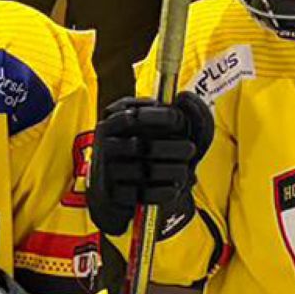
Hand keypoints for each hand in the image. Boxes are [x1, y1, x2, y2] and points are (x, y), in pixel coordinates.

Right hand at [88, 93, 211, 237]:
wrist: (110, 188)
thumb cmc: (135, 151)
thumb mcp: (144, 128)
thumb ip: (165, 112)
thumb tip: (183, 99)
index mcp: (110, 125)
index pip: (131, 117)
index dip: (158, 116)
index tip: (178, 119)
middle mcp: (103, 146)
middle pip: (142, 146)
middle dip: (173, 148)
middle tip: (191, 149)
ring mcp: (106, 171)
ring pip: (145, 171)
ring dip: (172, 171)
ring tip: (185, 171)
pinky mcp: (113, 194)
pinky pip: (142, 194)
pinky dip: (162, 192)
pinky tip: (174, 188)